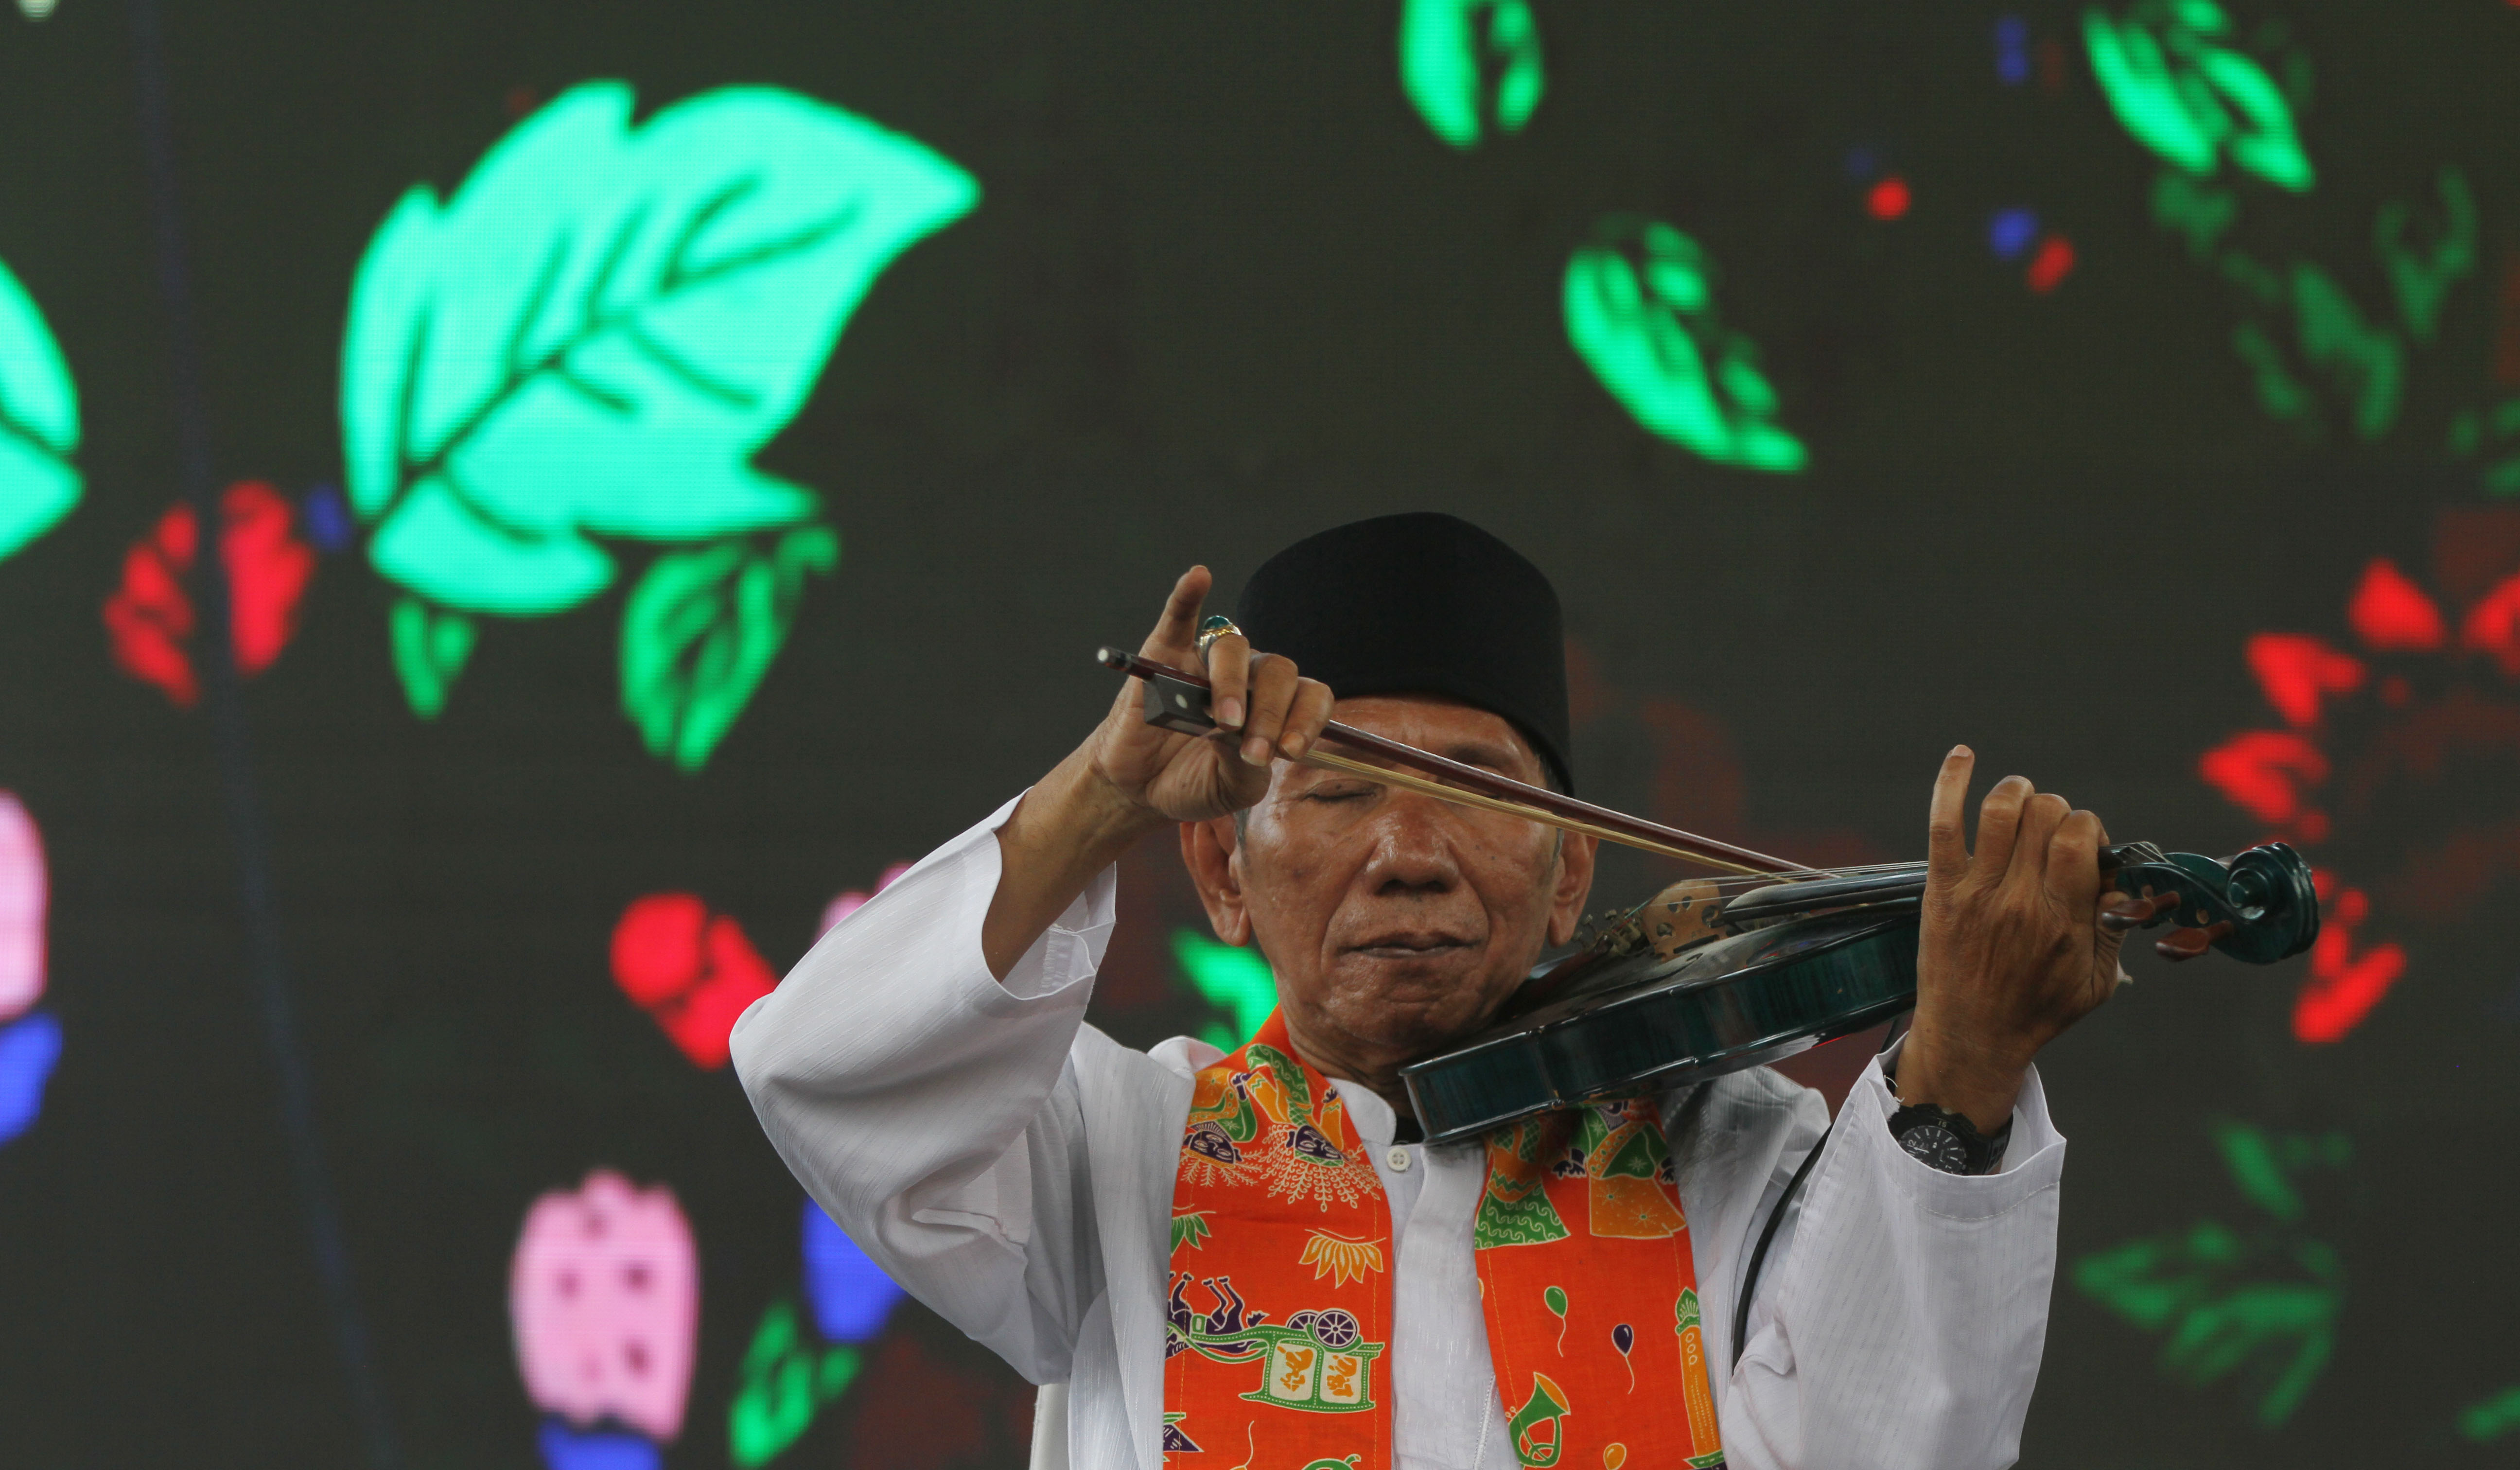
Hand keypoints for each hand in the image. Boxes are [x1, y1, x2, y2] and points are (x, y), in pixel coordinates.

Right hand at [981, 567, 1331, 976]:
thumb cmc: (1193, 781)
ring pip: (1233, 648)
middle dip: (1270, 712)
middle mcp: (1248, 677)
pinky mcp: (1165, 653)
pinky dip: (1188, 594)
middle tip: (1252, 751)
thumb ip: (1248, 767)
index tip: (1291, 751)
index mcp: (1276, 707)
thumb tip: (1245, 738)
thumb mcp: (1232, 789)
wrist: (1139, 787)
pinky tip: (1199, 577)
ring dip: (1233, 683)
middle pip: (1276, 671)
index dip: (1307, 718)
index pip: (1310, 696)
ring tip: (1224, 722)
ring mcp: (1206, 662)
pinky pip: (1179, 615)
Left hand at [1895, 746, 2128, 1132]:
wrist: (1971, 1038)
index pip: (2081, 838)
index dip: (2087, 827)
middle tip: (2050, 836)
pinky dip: (1950, 783)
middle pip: (2044, 816)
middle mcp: (2019, 901)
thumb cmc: (2037, 1010)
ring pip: (2000, 810)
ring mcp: (1976, 893)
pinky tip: (1962, 755)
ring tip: (2022, 803)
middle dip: (2056, 812)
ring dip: (2017, 792)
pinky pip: (1944, 824)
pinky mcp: (1940, 891)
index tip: (2082, 846)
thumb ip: (2114, 926)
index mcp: (2063, 920)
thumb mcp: (2097, 982)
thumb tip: (2118, 878)